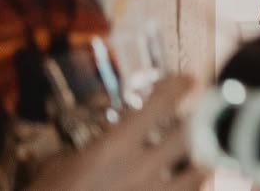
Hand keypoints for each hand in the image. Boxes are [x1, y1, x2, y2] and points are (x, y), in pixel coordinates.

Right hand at [27, 75, 204, 190]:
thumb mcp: (56, 168)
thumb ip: (81, 151)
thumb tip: (88, 146)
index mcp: (113, 147)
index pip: (159, 103)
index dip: (178, 86)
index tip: (186, 80)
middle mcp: (139, 169)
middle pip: (190, 134)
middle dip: (199, 122)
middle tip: (203, 114)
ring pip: (200, 172)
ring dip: (202, 160)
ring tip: (202, 155)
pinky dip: (193, 188)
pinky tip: (189, 185)